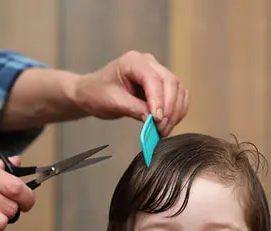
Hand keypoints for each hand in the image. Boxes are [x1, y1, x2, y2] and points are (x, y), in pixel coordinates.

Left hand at [70, 51, 189, 135]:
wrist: (91, 92)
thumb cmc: (97, 93)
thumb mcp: (112, 102)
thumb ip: (134, 109)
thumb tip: (154, 120)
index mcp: (133, 61)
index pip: (154, 79)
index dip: (158, 100)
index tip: (157, 120)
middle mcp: (149, 63)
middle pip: (171, 82)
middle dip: (169, 108)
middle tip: (161, 129)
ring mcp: (157, 72)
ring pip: (178, 90)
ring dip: (175, 112)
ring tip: (163, 130)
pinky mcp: (162, 85)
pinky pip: (179, 96)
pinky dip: (177, 110)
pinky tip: (168, 123)